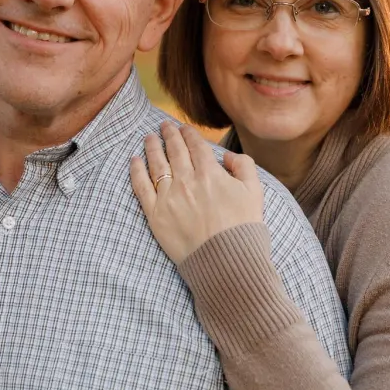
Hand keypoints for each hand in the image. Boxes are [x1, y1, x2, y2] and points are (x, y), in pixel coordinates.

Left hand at [130, 120, 263, 264]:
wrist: (226, 263)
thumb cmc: (244, 230)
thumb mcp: (255, 193)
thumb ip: (244, 167)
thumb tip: (227, 157)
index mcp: (211, 173)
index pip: (196, 145)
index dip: (188, 133)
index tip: (183, 127)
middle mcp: (187, 181)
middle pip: (174, 150)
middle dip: (168, 135)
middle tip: (163, 126)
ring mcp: (169, 197)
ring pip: (156, 164)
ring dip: (151, 147)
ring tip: (148, 138)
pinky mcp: (155, 215)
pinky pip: (141, 187)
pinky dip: (136, 171)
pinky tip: (134, 161)